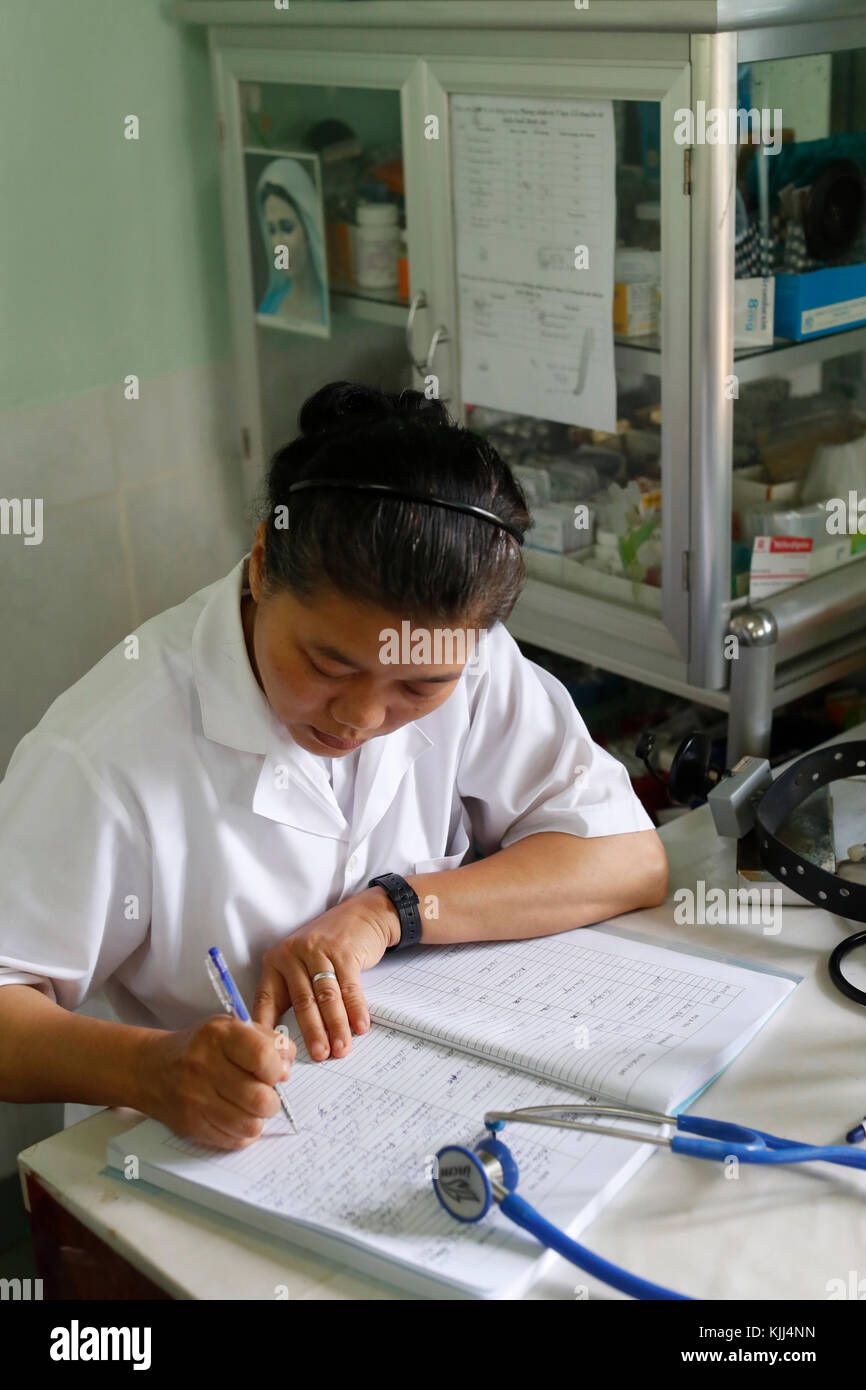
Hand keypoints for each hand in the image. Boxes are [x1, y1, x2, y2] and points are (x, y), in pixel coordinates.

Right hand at [135, 1015, 294, 1149]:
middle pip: (260, 1098)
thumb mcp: (233, 1028)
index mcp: (219, 1035)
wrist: (151, 1068)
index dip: (277, 1068)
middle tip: (263, 1092)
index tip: (274, 1071)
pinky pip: (234, 1140)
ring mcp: (196, 1099)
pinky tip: (235, 1116)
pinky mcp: (191, 1125)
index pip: (263, 1057)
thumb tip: (286, 1071)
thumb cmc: (201, 1047)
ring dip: (258, 1118)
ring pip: (250, 1125)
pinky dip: (242, 1132)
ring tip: (250, 1106)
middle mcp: (204, 1066)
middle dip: (272, 1099)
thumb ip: (268, 1041)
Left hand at [252, 887, 398, 1061]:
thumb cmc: (326, 949)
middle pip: (302, 1001)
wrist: (360, 916)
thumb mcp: (300, 965)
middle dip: (312, 1033)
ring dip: (336, 1026)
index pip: (266, 999)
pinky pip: (349, 986)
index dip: (268, 1028)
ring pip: (326, 996)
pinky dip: (356, 1009)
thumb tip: (286, 1040)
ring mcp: (319, 950)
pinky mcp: (344, 950)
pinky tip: (360, 1026)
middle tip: (320, 1056)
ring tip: (341, 1047)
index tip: (272, 1054)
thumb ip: (292, 995)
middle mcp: (293, 954)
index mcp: (275, 962)